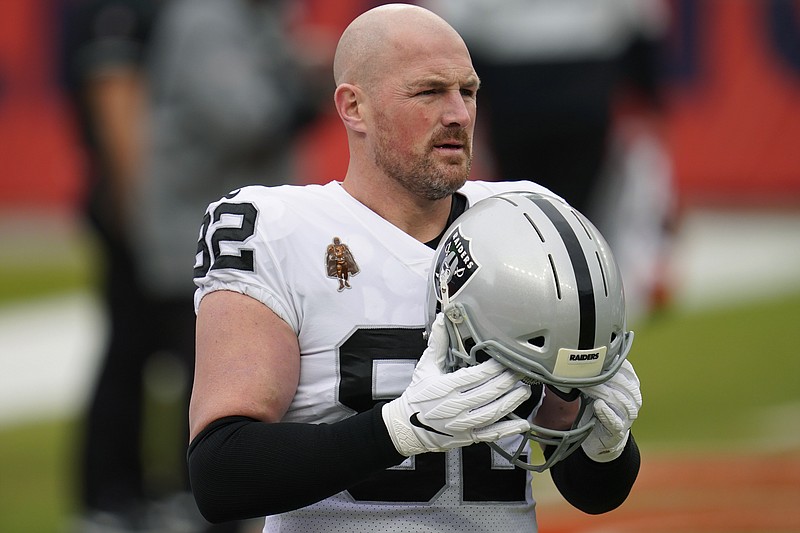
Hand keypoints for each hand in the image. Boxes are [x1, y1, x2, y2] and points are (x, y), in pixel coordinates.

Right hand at [382, 314, 531, 456]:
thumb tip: (442, 319)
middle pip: (488, 392)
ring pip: (493, 412)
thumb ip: (436, 343)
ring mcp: (463, 424)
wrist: (407, 427)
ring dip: (512, 401)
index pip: (476, 376)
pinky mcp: (467, 437)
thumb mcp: (425, 367)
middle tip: (520, 371)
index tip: (505, 359)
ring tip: (525, 390)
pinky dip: (508, 430)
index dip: (494, 367)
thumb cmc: (417, 396)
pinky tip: (523, 423)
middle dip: (508, 380)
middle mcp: (455, 407)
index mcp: (446, 387)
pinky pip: (491, 434)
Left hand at [579, 359, 641, 461]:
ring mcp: (626, 417)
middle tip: (586, 374)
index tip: (599, 359)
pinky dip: (607, 413)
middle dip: (606, 378)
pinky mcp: (618, 431)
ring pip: (620, 402)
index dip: (615, 365)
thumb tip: (581, 356)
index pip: (628, 372)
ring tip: (588, 388)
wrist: (599, 437)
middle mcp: (632, 402)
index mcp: (630, 388)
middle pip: (624, 386)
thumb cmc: (598, 408)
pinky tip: (598, 405)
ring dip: (603, 393)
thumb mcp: (598, 388)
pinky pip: (615, 421)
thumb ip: (596, 375)